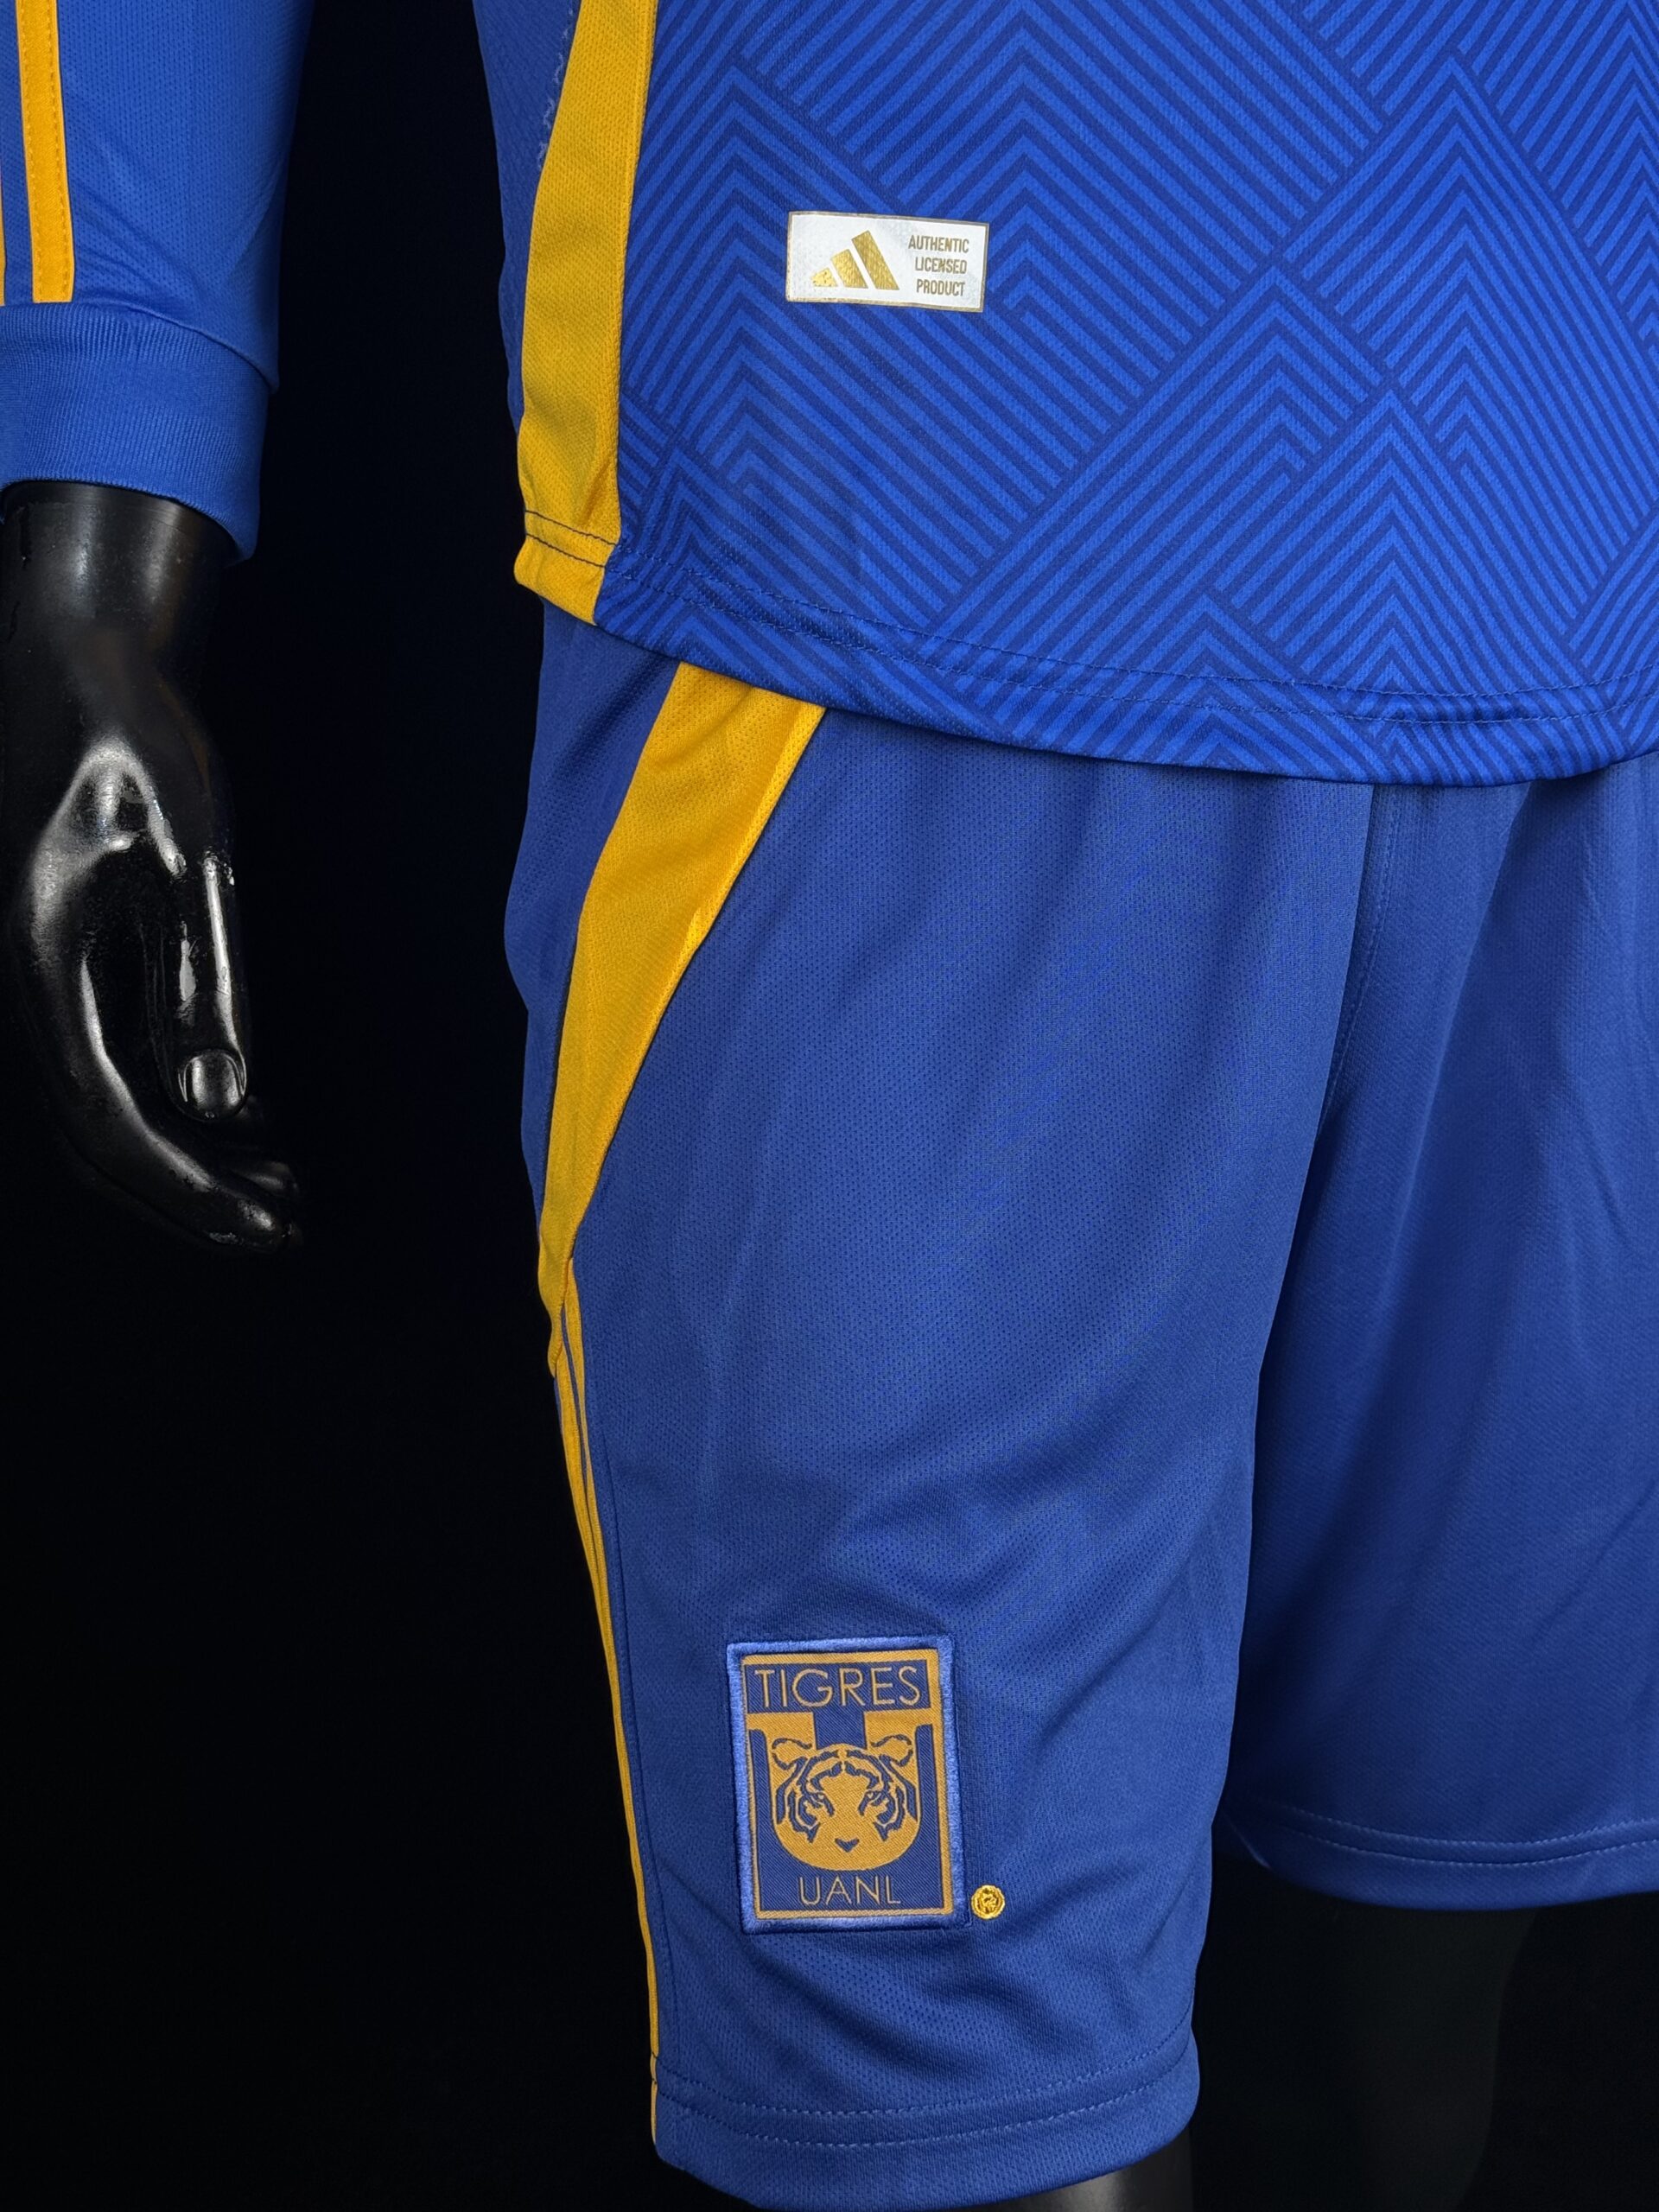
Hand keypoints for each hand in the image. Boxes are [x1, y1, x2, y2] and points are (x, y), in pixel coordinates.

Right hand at [1, 483, 296, 1250]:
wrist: (79, 652)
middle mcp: (28, 979)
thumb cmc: (139, 737)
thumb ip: (204, 979)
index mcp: (44, 961)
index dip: (188, 1187)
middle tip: (287, 1225)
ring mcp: (40, 971)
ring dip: (185, 1156)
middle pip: (93, 1136)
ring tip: (282, 1186)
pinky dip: (174, 1105)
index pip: (109, 1118)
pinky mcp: (64, 954)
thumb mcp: (195, 852)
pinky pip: (105, 1060)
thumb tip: (225, 1104)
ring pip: (97, 1106)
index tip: (271, 1224)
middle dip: (188, 1194)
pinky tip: (246, 1118)